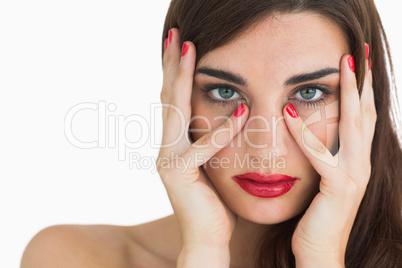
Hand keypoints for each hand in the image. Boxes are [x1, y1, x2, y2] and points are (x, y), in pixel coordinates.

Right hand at [157, 29, 247, 249]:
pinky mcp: (180, 175)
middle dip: (172, 64)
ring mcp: (168, 160)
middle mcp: (166, 147)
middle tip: (177, 34)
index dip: (176, 71)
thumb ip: (210, 140)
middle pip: (168, 97)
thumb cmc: (214, 201)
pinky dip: (222, 130)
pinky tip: (239, 110)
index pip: (174, 100)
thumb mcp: (212, 164)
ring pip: (175, 111)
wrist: (207, 238)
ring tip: (188, 48)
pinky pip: (203, 148)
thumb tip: (226, 114)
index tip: (182, 44)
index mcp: (175, 143)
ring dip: (181, 78)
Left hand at [283, 51, 375, 265]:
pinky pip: (320, 154)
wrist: (319, 253)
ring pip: (355, 126)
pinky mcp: (338, 188)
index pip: (362, 119)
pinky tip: (289, 112)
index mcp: (355, 162)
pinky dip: (304, 132)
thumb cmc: (316, 217)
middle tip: (357, 53)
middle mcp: (361, 165)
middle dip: (363, 83)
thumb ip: (323, 158)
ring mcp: (354, 176)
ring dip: (350, 94)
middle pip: (366, 115)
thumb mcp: (322, 182)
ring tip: (345, 66)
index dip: (362, 92)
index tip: (357, 66)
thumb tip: (315, 135)